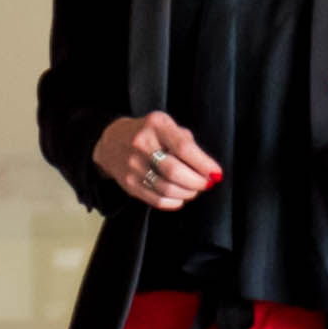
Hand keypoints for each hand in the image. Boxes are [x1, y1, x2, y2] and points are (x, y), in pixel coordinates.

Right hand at [93, 109, 220, 210]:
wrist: (112, 142)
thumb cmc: (149, 134)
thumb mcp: (167, 126)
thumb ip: (187, 143)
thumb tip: (209, 170)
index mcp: (156, 126)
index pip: (183, 148)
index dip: (203, 164)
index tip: (215, 173)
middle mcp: (141, 144)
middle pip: (174, 171)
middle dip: (197, 182)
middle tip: (205, 183)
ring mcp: (133, 165)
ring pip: (167, 189)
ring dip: (187, 193)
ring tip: (193, 189)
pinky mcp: (129, 184)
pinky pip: (156, 200)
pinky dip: (174, 202)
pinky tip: (179, 196)